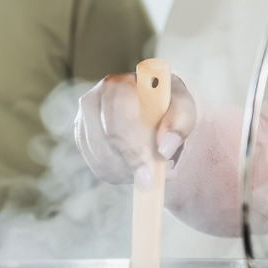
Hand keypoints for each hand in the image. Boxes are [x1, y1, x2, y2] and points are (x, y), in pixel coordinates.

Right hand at [75, 72, 196, 186]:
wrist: (155, 104)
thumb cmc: (169, 103)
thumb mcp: (184, 107)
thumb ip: (179, 123)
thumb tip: (164, 150)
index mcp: (118, 85)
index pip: (118, 122)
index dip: (133, 151)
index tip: (150, 174)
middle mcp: (93, 99)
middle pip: (104, 143)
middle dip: (130, 167)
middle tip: (154, 181)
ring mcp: (83, 120)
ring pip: (100, 158)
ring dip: (127, 173)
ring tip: (152, 173)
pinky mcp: (83, 138)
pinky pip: (97, 166)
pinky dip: (119, 175)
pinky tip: (137, 170)